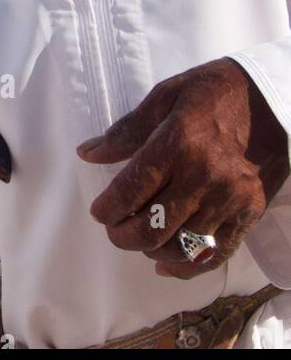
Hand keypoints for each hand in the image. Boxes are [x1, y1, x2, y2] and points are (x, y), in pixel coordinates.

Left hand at [76, 57, 289, 278]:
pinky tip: (165, 263)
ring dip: (151, 249)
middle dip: (124, 236)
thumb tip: (88, 153)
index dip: (108, 208)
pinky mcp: (249, 212)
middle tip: (114, 229)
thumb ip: (127, 130)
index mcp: (179, 142)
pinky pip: (214, 253)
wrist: (270, 101)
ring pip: (181, 246)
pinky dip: (186, 267)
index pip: (133, 190)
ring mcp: (230, 199)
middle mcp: (204, 176)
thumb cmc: (212, 93)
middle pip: (154, 227)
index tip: (99, 211)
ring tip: (140, 238)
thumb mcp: (166, 96)